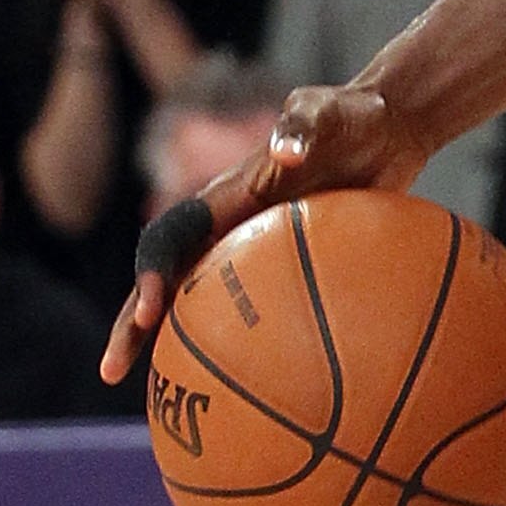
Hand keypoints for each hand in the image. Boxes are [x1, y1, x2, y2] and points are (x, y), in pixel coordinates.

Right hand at [100, 84, 432, 383]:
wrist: (389, 127)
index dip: (153, 271)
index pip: (173, 236)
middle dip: (134, 321)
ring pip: (203, 300)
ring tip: (167, 395)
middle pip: (167, 277)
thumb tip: (286, 151)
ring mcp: (252, 246)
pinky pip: (257, 307)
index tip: (148, 310)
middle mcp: (228, 223)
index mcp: (226, 194)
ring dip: (177, 342)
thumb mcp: (329, 110)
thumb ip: (304, 125)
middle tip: (115, 369)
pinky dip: (246, 342)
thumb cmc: (355, 116)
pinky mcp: (283, 262)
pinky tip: (256, 383)